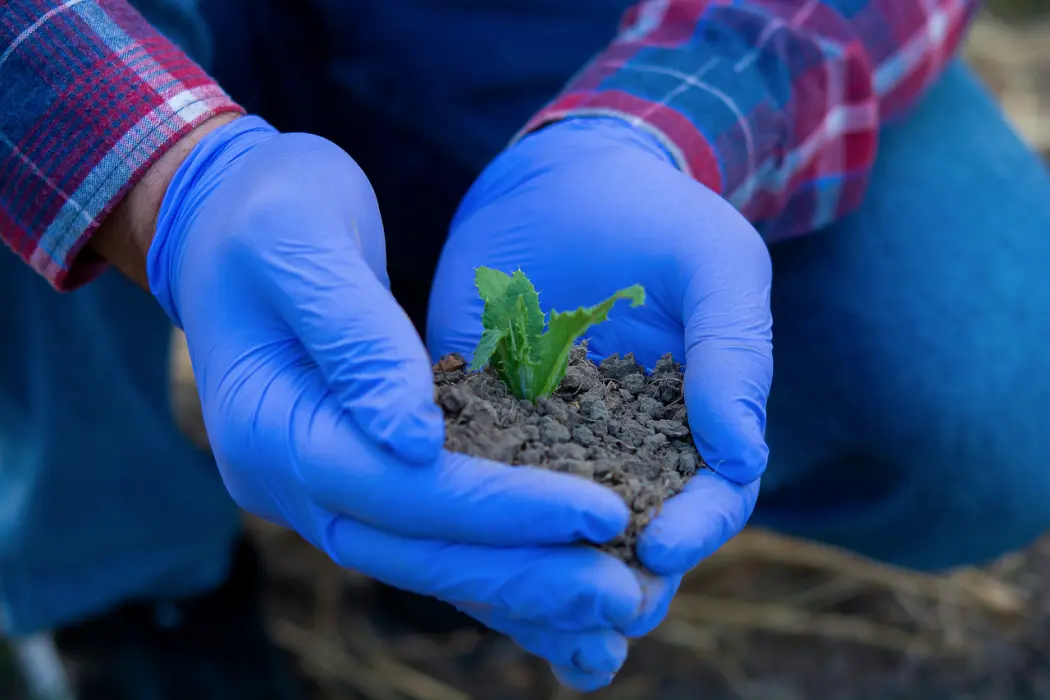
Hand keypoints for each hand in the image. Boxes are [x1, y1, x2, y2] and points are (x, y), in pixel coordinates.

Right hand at [145, 116, 656, 678]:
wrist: (224, 220)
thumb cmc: (264, 213)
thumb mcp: (298, 242)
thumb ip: (356, 337)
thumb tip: (414, 441)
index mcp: (270, 428)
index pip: (400, 491)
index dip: (502, 509)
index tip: (602, 512)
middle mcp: (290, 481)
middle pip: (418, 550)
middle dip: (525, 572)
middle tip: (625, 595)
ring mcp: (320, 487)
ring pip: (428, 558)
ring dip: (521, 585)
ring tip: (616, 602)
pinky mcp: (359, 475)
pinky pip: (432, 535)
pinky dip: (498, 561)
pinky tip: (565, 578)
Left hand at [428, 117, 771, 683]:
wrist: (558, 178)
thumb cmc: (652, 214)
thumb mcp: (713, 260)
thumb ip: (734, 348)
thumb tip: (742, 452)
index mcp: (692, 424)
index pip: (708, 498)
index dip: (694, 531)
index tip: (658, 548)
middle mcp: (621, 450)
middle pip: (627, 540)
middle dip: (615, 588)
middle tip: (597, 624)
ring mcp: (546, 443)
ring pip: (547, 532)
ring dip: (542, 587)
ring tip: (537, 633)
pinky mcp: (478, 423)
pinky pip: (473, 486)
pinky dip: (466, 530)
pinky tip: (447, 564)